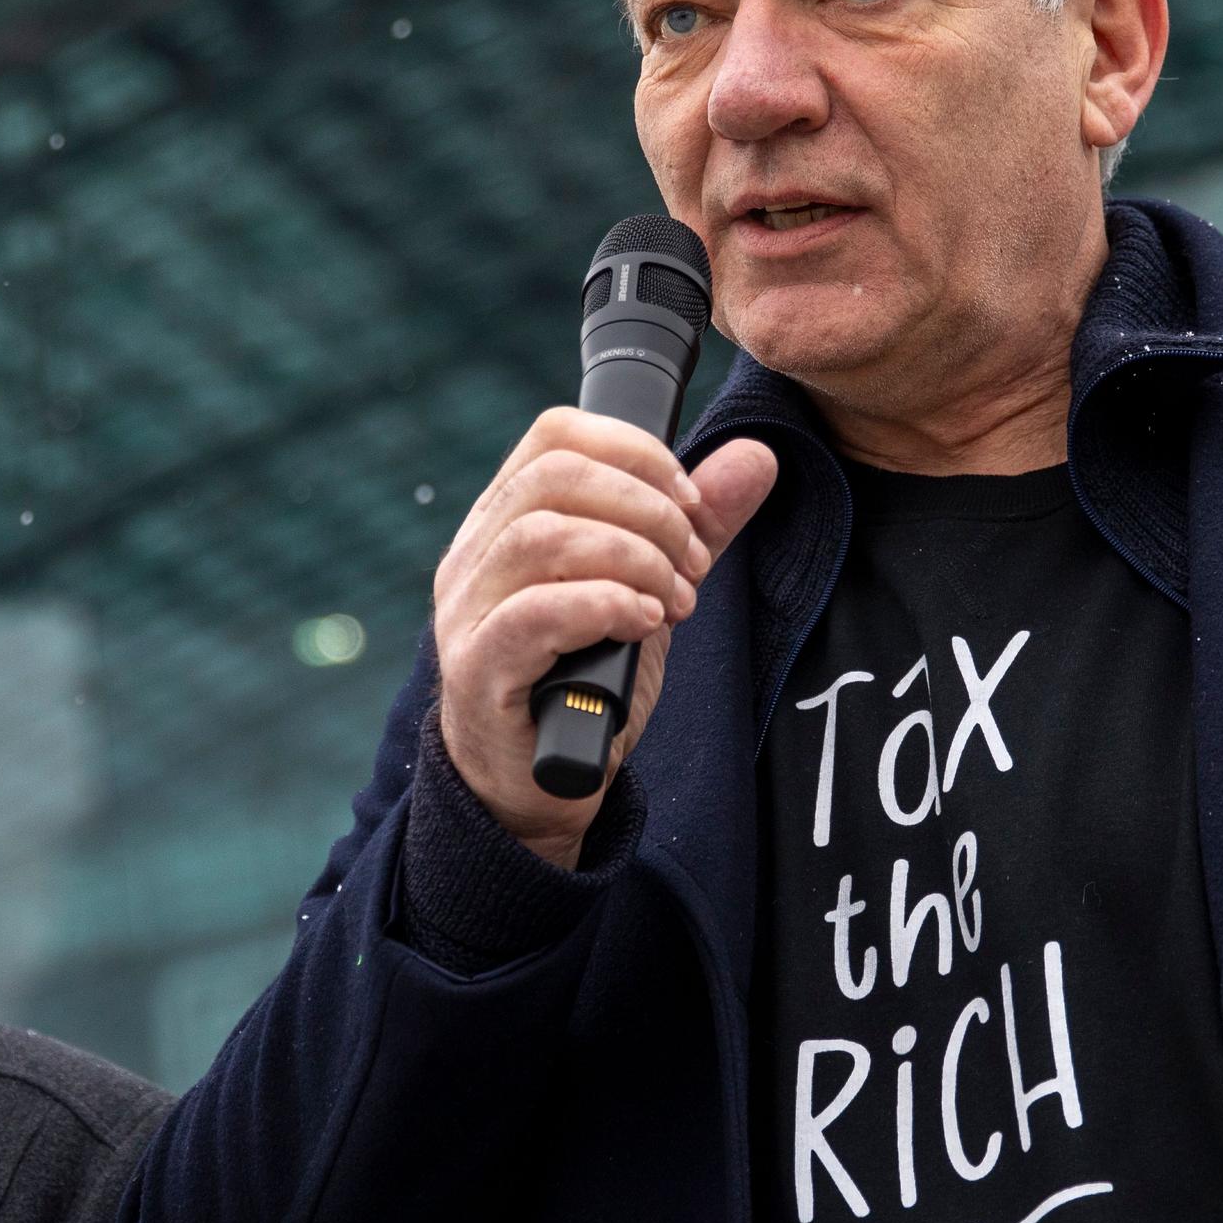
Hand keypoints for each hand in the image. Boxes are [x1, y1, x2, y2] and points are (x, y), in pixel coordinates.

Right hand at [430, 412, 779, 869]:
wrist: (541, 787)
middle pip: (554, 476)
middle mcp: (474, 555)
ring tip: (674, 602)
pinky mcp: (477, 669)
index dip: (636, 453)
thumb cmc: (586, 684)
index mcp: (506, 521)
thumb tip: (756, 456)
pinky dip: (603, 606)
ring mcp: (467, 611)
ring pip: (541, 536)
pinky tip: (643, 624)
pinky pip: (532, 614)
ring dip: (632, 560)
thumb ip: (696, 527)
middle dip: (648, 512)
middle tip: (693, 567)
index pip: (556, 435)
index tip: (691, 505)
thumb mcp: (651, 591)